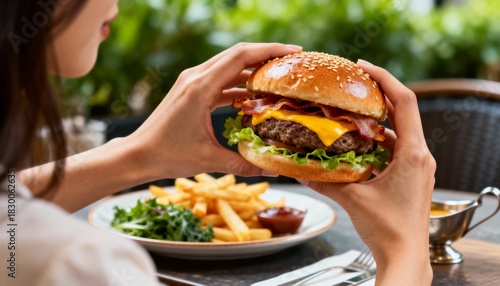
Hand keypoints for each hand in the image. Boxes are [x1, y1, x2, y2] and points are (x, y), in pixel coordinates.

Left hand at [128, 42, 301, 179]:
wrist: (139, 154)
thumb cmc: (168, 155)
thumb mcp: (209, 160)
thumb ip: (244, 164)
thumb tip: (273, 169)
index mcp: (200, 87)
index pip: (240, 57)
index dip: (269, 50)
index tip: (294, 52)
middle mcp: (195, 77)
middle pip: (237, 54)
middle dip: (266, 54)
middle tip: (292, 62)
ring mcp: (192, 81)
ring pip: (229, 65)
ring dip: (253, 69)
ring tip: (277, 77)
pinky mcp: (191, 89)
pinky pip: (220, 79)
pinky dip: (239, 83)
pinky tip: (254, 95)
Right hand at [298, 60, 434, 284]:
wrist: (405, 256)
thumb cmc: (388, 230)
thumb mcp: (353, 199)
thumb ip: (325, 181)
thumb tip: (298, 169)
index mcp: (413, 154)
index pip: (406, 103)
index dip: (385, 79)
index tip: (364, 68)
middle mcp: (420, 155)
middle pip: (403, 112)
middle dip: (378, 95)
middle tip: (353, 84)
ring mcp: (417, 166)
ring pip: (397, 131)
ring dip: (375, 120)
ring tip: (348, 113)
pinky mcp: (411, 176)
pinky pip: (395, 148)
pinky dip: (376, 141)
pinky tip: (355, 144)